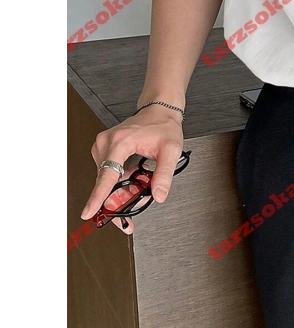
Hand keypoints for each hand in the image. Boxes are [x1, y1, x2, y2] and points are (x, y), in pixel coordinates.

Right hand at [81, 105, 184, 233]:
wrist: (159, 111)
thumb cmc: (163, 126)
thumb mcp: (171, 150)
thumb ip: (164, 174)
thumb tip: (158, 195)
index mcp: (121, 142)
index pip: (107, 175)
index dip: (98, 196)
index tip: (88, 211)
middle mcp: (106, 143)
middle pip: (105, 182)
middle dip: (116, 201)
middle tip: (130, 216)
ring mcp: (103, 146)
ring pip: (105, 181)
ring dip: (119, 192)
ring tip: (138, 192)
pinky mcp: (104, 150)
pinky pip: (107, 174)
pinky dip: (118, 183)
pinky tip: (132, 183)